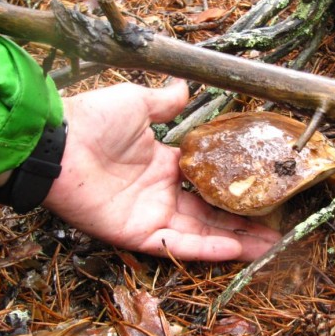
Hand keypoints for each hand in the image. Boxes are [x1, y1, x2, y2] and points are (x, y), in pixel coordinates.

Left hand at [42, 80, 280, 260]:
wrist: (56, 142)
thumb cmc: (93, 119)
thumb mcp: (137, 102)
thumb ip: (166, 102)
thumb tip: (186, 86)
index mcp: (164, 164)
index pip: (207, 182)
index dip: (234, 188)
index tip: (262, 190)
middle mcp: (162, 193)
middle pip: (212, 213)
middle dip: (245, 221)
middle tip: (278, 227)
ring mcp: (151, 215)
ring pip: (202, 232)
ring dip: (237, 240)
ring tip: (271, 245)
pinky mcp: (137, 233)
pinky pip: (178, 246)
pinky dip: (208, 249)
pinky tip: (239, 249)